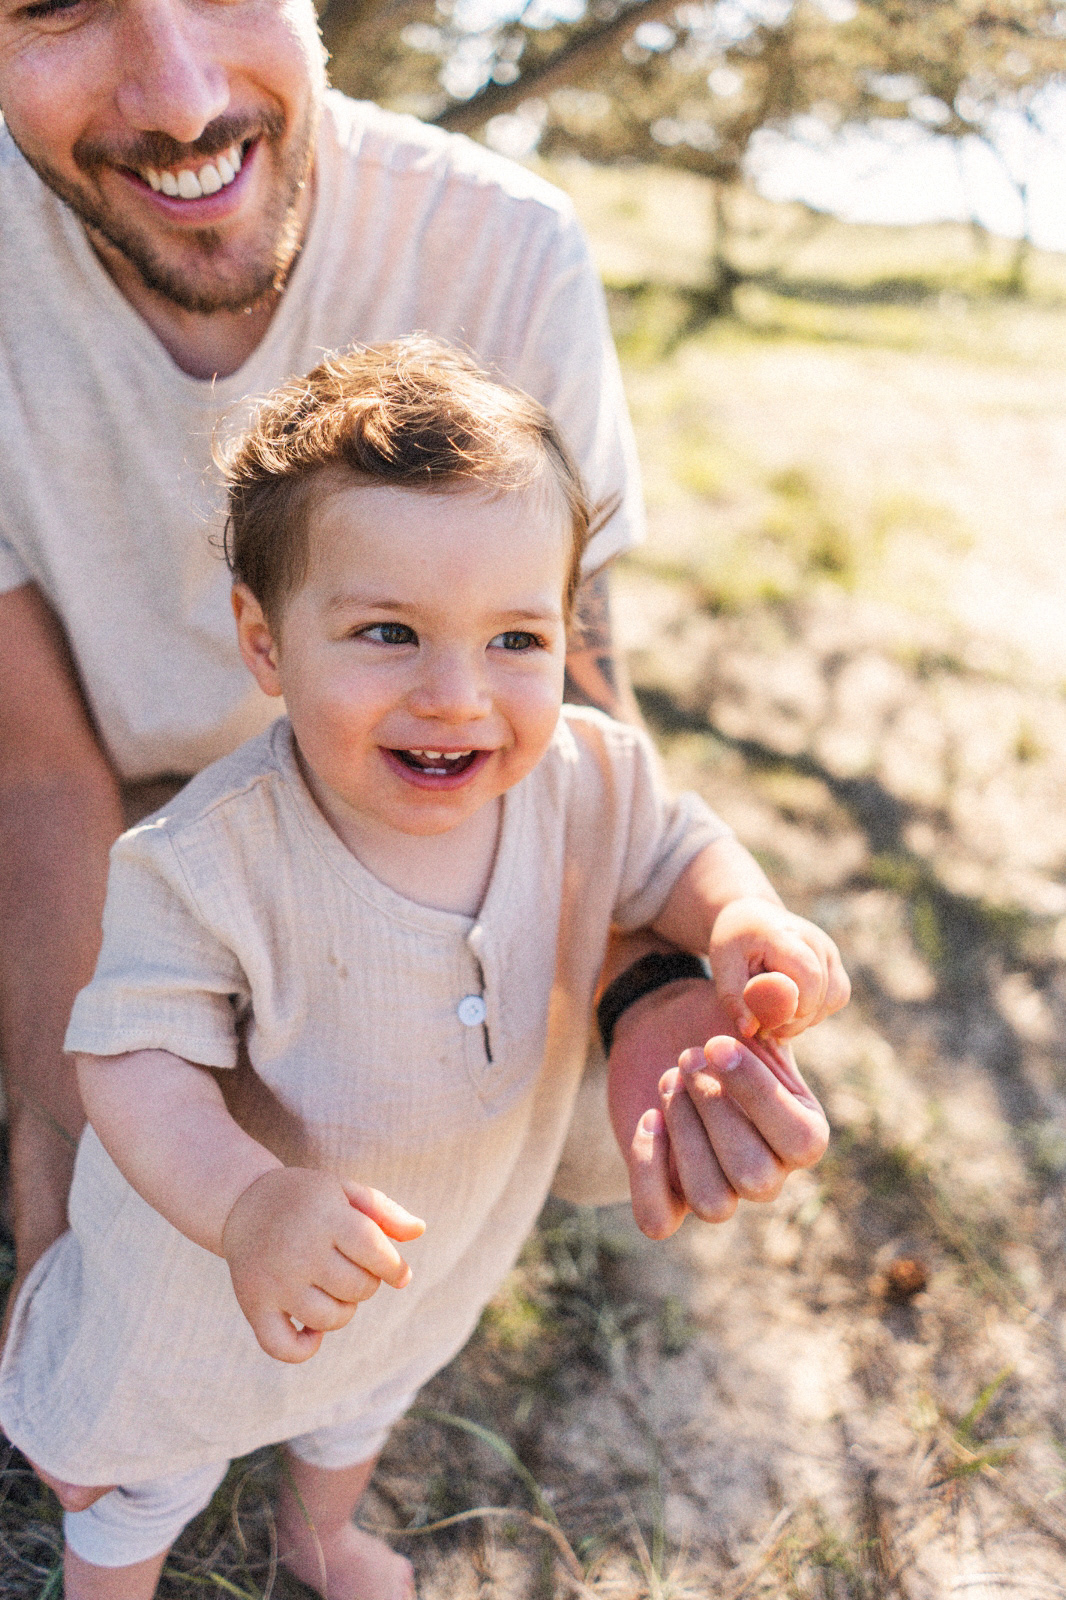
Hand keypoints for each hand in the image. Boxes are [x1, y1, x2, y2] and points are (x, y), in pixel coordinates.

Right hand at [221, 1168, 424, 1362]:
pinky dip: (306, 1348)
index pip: (374, 1251)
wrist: (243, 1204)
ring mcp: (274, 1281)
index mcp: (324, 1216)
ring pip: (329, 1319)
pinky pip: (284, 1347)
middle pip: (357, 1288)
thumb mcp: (345, 1190)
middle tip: (353, 1270)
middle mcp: (297, 1250)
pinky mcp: (254, 1305)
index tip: (399, 1273)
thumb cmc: (307, 1199)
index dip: (394, 1268)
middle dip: (367, 1284)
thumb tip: (419, 1231)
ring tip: (333, 1290)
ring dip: (343, 1312)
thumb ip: (384, 1210)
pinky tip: (312, 1330)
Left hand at [610, 970, 830, 1239]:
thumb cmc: (718, 1020)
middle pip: (754, 1177)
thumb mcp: (748, 1007)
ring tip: (669, 1079)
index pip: (800, 1142)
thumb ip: (770, 1001)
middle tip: (686, 1057)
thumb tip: (778, 990)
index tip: (714, 1043)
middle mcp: (768, 1170)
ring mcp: (718, 1185)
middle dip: (713, 1111)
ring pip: (713, 1203)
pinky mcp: (668, 1192)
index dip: (756, 1095)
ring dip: (685, 1137)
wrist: (668, 1027)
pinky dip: (648, 1171)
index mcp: (803, 1132)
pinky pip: (658, 1220)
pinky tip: (647, 1118)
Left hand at [710, 896, 849, 1040]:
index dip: (790, 1009)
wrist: (750, 919)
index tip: (763, 1021)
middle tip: (764, 1025)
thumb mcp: (723, 969)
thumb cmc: (734, 944)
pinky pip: (837, 997)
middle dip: (793, 1020)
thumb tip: (749, 1030)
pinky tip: (791, 1008)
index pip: (807, 978)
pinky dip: (817, 1011)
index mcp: (785, 935)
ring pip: (834, 999)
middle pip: (821, 994)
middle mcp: (815, 940)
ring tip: (776, 1015)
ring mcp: (829, 950)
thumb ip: (735, 999)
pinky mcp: (834, 962)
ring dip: (806, 1018)